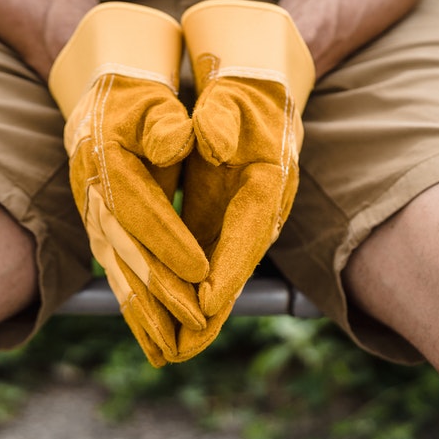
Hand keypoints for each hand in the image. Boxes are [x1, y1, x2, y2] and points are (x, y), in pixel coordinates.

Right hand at [49, 3, 209, 364]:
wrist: (95, 87)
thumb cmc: (134, 90)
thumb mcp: (152, 95)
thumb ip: (168, 119)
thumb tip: (184, 140)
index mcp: (104, 158)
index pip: (137, 209)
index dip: (168, 242)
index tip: (202, 273)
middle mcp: (91, 191)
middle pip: (126, 250)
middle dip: (162, 292)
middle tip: (198, 325)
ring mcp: (91, 212)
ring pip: (117, 269)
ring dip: (144, 312)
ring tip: (171, 350)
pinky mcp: (100, 226)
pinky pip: (116, 272)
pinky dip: (134, 305)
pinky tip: (152, 333)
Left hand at [173, 0, 314, 361]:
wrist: (263, 87)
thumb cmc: (247, 89)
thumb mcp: (235, 95)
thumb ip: (220, 115)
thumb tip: (205, 137)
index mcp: (270, 180)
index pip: (250, 230)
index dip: (229, 267)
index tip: (205, 302)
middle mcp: (262, 209)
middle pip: (235, 266)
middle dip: (210, 311)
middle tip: (183, 348)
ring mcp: (243, 220)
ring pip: (220, 273)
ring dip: (198, 314)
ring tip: (171, 351)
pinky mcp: (223, 222)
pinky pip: (208, 265)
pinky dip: (189, 294)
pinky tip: (167, 321)